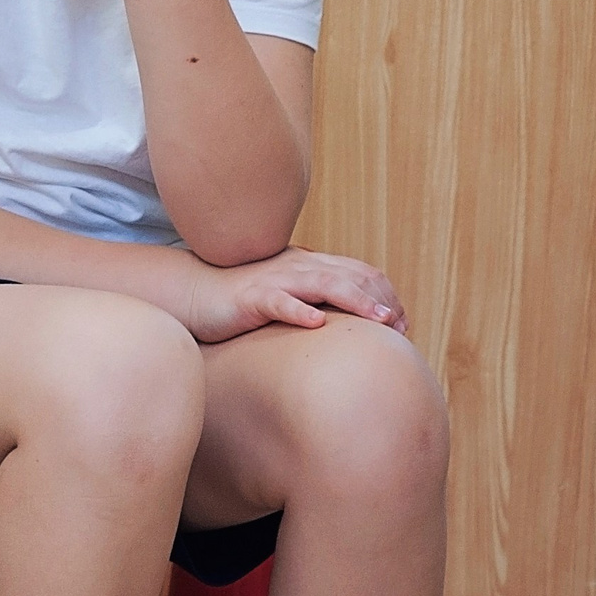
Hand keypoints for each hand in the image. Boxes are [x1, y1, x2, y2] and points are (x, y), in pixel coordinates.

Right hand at [181, 247, 407, 343]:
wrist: (192, 293)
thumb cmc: (242, 303)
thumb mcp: (290, 297)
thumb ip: (319, 303)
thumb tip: (353, 330)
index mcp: (310, 266)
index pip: (362, 272)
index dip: (388, 296)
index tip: (403, 326)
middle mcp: (298, 267)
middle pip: (352, 275)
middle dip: (382, 301)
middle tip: (401, 329)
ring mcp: (276, 280)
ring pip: (325, 283)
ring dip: (356, 301)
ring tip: (379, 321)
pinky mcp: (251, 297)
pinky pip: (279, 301)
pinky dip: (298, 310)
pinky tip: (315, 323)